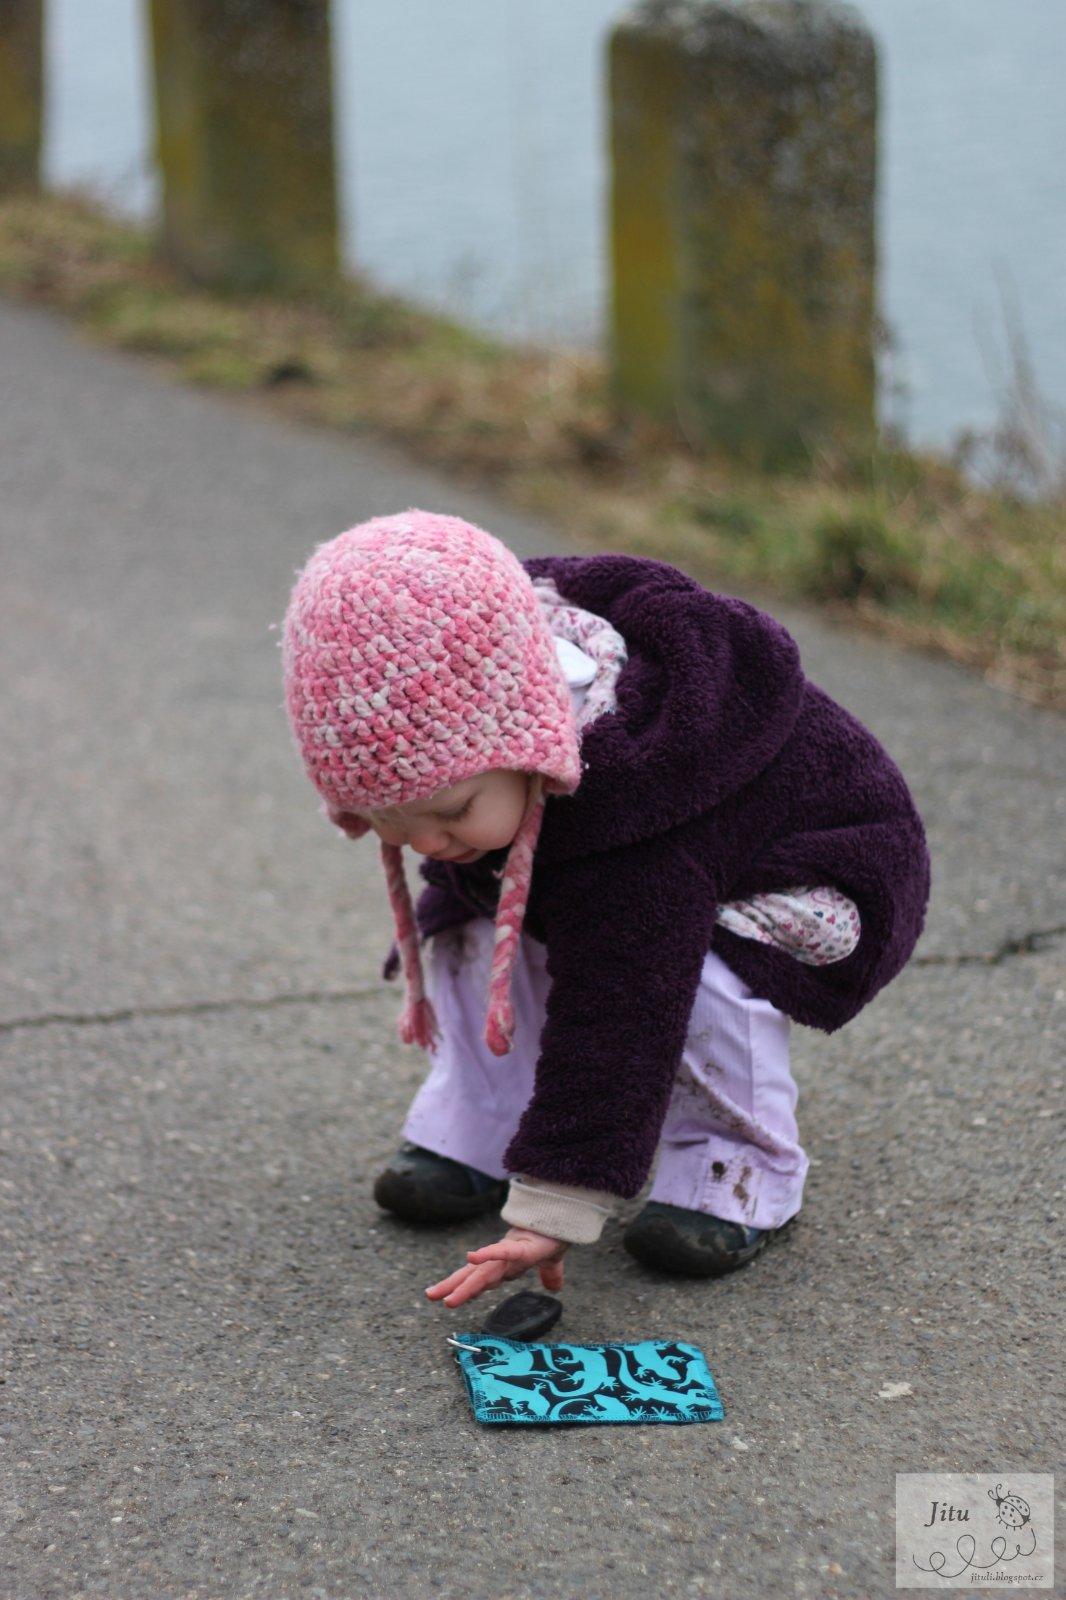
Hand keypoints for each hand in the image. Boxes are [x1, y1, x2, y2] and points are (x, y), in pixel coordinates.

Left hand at [425, 1227, 569, 1308]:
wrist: (566, 1219)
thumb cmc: (555, 1234)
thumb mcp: (551, 1261)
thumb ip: (549, 1274)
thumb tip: (555, 1287)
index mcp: (508, 1263)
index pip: (481, 1276)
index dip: (464, 1286)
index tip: (447, 1297)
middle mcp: (503, 1260)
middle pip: (474, 1276)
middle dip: (452, 1287)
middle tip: (430, 1296)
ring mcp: (510, 1254)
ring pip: (483, 1273)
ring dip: (464, 1285)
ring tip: (446, 1298)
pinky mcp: (522, 1247)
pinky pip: (502, 1252)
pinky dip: (487, 1255)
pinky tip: (471, 1257)